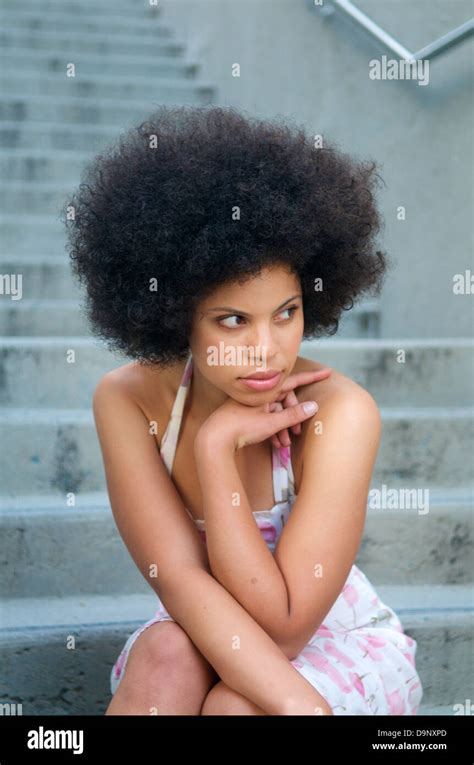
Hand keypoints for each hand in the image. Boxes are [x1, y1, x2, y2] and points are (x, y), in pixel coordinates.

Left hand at [195, 368, 330, 453]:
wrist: (215, 438)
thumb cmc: (241, 427)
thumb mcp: (271, 422)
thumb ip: (293, 415)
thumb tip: (314, 406)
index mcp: (265, 390)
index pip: (294, 381)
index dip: (311, 378)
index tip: (327, 373)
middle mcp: (259, 394)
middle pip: (285, 400)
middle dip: (294, 416)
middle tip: (297, 432)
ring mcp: (252, 404)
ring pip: (276, 412)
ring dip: (283, 427)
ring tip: (285, 443)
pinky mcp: (247, 414)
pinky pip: (266, 418)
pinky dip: (273, 429)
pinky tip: (275, 443)